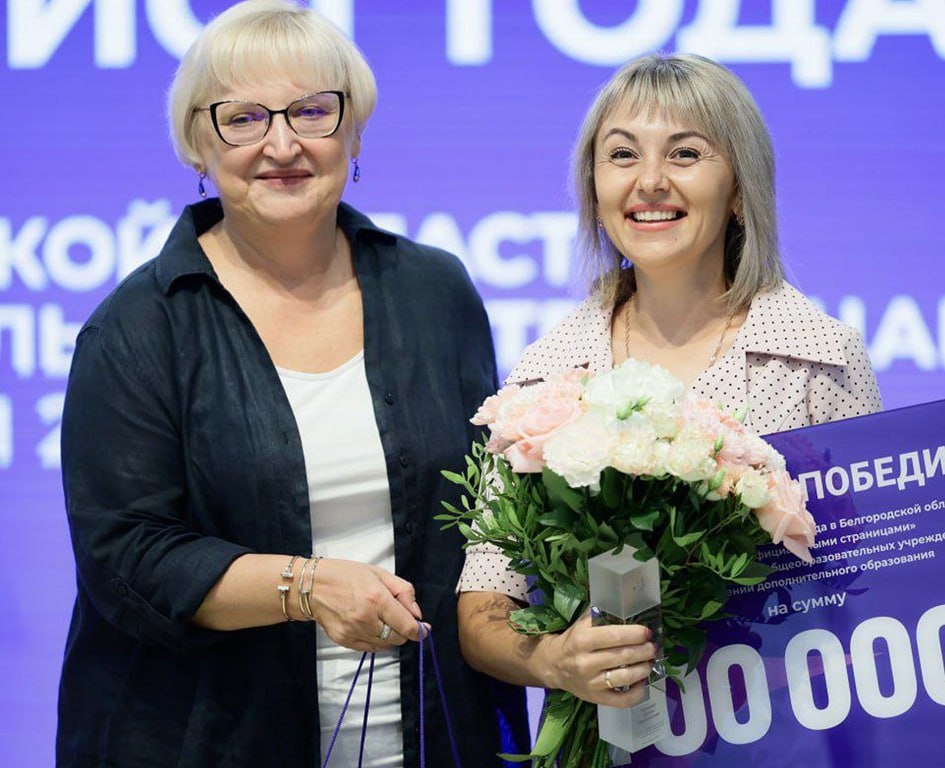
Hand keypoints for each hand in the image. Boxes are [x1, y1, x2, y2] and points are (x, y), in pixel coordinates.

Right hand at [308, 559, 428, 651]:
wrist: (312, 586)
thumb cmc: (346, 575)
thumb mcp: (379, 573)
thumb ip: (403, 591)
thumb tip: (417, 614)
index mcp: (377, 598)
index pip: (406, 625)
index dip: (419, 631)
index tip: (424, 630)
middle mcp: (366, 618)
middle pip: (398, 638)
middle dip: (403, 631)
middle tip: (398, 618)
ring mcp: (354, 632)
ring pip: (385, 645)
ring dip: (389, 636)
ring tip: (380, 619)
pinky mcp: (344, 641)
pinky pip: (370, 648)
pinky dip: (375, 641)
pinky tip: (369, 626)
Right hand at [538, 608, 655, 706]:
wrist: (553, 665)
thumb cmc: (572, 641)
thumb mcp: (581, 624)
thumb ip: (600, 615)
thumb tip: (626, 607)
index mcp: (582, 640)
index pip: (615, 636)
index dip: (635, 634)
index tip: (647, 632)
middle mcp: (586, 662)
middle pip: (623, 656)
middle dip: (644, 650)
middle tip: (652, 646)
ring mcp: (591, 683)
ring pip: (625, 677)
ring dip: (644, 668)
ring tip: (649, 661)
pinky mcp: (596, 698)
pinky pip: (622, 700)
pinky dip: (638, 693)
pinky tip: (642, 682)